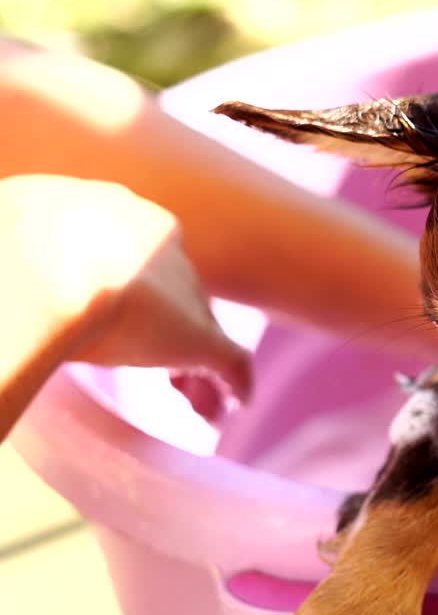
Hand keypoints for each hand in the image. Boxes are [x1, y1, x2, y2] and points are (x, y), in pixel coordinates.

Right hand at [1, 174, 251, 417]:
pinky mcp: (198, 334)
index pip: (135, 254)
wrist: (30, 272)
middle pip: (173, 288)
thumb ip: (10, 251)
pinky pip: (229, 360)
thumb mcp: (1, 232)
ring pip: (199, 324)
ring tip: (199, 404)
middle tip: (160, 364)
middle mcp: (156, 241)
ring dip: (197, 365)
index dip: (131, 289)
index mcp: (109, 210)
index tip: (117, 318)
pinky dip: (235, 383)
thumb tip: (6, 268)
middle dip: (167, 325)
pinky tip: (238, 403)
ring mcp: (181, 287)